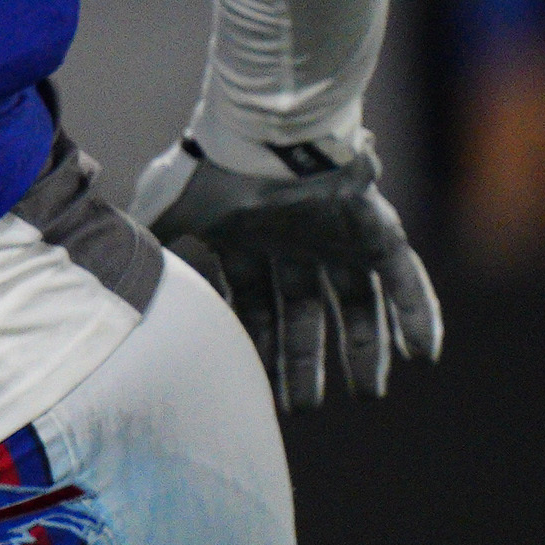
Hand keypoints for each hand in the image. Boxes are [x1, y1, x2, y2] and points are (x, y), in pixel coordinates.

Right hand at [128, 135, 445, 408]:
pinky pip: (406, 280)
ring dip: (365, 349)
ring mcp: (341, 238)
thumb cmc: (211, 171)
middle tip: (307, 407)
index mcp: (250, 240)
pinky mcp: (378, 231)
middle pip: (307, 314)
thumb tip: (121, 281)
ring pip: (359, 304)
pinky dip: (418, 316)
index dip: (259, 346)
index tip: (258, 390)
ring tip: (370, 394)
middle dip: (306, 361)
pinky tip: (423, 356)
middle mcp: (297, 243)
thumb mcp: (167, 212)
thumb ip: (152, 247)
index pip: (257, 306)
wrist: (263, 136)